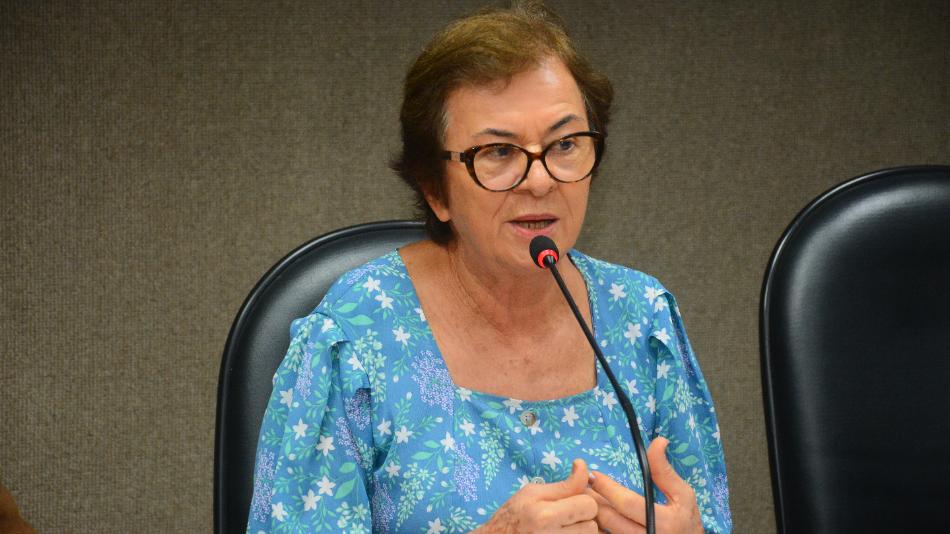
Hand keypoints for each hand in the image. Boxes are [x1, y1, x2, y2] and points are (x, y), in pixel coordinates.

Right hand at [475, 459, 599, 532]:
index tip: (573, 497)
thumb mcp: (533, 492)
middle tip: (567, 513)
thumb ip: (564, 484)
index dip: (583, 498)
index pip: (588, 504)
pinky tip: (563, 531)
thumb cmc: (513, 514)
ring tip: (564, 525)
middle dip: (583, 516)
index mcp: (544, 514)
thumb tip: (583, 465)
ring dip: (581, 529)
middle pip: (592, 524)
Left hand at [587, 437, 702, 533]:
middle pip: (609, 519)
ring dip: (592, 513)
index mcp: (663, 521)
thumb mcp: (683, 494)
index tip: (593, 474)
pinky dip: (598, 526)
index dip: (607, 488)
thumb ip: (665, 470)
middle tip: (581, 485)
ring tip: (584, 497)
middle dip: (593, 500)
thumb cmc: (686, 519)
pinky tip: (594, 515)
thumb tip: (658, 441)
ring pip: (604, 531)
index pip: (627, 503)